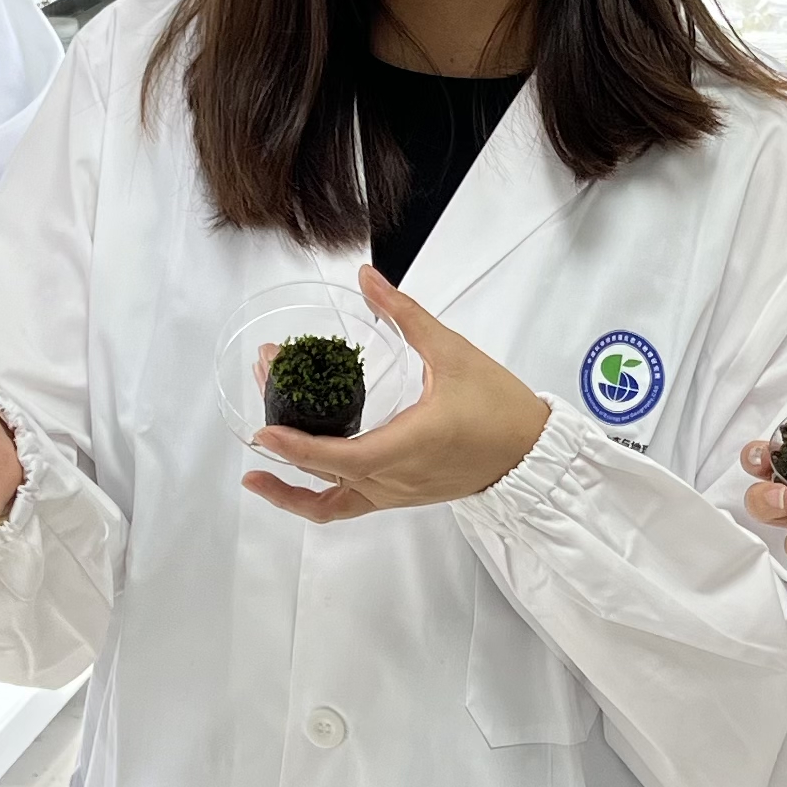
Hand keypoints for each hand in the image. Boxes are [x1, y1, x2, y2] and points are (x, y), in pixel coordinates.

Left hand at [243, 266, 549, 522]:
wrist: (529, 454)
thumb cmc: (499, 407)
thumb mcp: (451, 352)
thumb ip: (404, 315)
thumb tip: (367, 279)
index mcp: (410, 445)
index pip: (342, 458)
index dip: (299, 448)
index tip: (265, 432)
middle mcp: (396, 478)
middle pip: (324, 471)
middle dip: (284, 438)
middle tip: (262, 391)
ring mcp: (394, 493)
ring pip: (329, 498)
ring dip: (292, 479)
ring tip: (257, 466)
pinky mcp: (396, 496)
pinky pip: (345, 508)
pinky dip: (313, 501)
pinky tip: (289, 483)